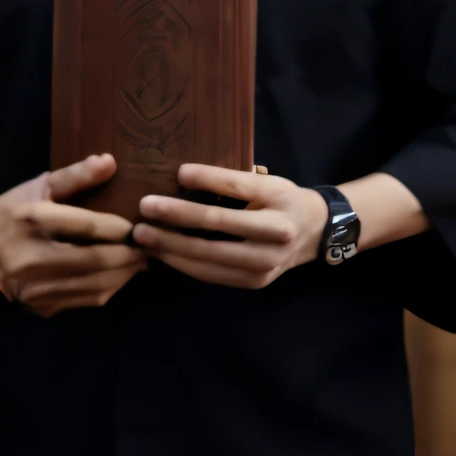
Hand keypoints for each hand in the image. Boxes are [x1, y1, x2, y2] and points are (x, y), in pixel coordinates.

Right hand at [0, 153, 147, 317]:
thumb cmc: (13, 209)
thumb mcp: (41, 185)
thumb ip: (76, 175)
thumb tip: (111, 161)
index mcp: (31, 220)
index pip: (86, 226)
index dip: (118, 228)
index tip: (136, 226)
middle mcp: (30, 258)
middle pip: (95, 261)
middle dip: (129, 255)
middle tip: (149, 246)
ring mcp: (33, 288)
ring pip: (94, 286)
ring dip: (124, 274)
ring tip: (140, 260)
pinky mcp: (38, 306)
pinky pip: (85, 300)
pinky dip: (107, 287)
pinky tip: (118, 274)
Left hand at [132, 164, 328, 288]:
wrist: (313, 234)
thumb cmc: (281, 199)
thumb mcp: (266, 181)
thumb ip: (233, 181)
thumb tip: (182, 175)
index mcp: (278, 198)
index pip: (237, 186)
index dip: (207, 179)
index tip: (178, 172)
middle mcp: (275, 233)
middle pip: (218, 224)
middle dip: (176, 216)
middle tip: (144, 207)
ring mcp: (265, 263)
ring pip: (209, 255)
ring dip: (170, 245)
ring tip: (142, 235)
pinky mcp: (253, 282)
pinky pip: (210, 273)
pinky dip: (182, 263)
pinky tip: (161, 252)